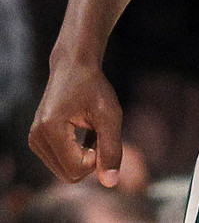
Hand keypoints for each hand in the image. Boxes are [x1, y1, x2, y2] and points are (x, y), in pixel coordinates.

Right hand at [28, 61, 122, 187]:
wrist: (73, 67)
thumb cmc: (93, 87)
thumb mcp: (110, 116)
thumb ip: (112, 149)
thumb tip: (111, 182)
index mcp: (51, 129)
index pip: (76, 169)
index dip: (98, 160)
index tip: (104, 135)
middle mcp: (36, 138)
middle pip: (68, 175)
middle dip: (90, 162)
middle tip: (100, 135)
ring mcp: (34, 140)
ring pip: (64, 172)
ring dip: (84, 157)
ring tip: (92, 131)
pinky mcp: (37, 141)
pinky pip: (60, 163)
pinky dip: (77, 154)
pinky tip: (85, 134)